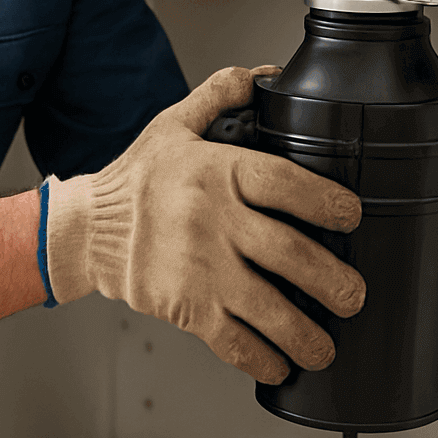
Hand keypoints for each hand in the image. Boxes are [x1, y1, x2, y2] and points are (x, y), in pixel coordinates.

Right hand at [45, 66, 365, 382]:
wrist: (84, 230)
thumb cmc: (135, 180)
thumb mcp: (174, 124)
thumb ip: (221, 93)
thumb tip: (265, 74)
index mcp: (216, 172)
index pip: (284, 183)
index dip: (327, 201)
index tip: (352, 215)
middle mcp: (212, 221)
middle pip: (289, 252)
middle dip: (332, 281)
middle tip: (353, 295)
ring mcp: (199, 269)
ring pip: (267, 308)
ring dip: (306, 332)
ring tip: (327, 345)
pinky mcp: (184, 307)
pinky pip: (231, 341)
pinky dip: (261, 358)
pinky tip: (281, 364)